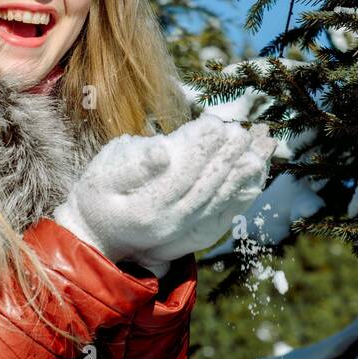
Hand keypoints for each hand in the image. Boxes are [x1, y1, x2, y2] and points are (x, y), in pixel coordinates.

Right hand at [52, 114, 276, 274]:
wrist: (97, 235)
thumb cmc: (97, 196)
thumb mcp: (103, 175)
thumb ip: (133, 165)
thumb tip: (164, 150)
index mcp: (146, 208)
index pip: (182, 174)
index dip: (201, 148)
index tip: (216, 122)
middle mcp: (169, 225)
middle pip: (206, 188)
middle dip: (227, 157)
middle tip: (243, 130)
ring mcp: (182, 234)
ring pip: (219, 203)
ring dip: (241, 176)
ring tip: (260, 150)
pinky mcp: (191, 235)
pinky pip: (223, 216)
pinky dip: (241, 197)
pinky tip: (257, 178)